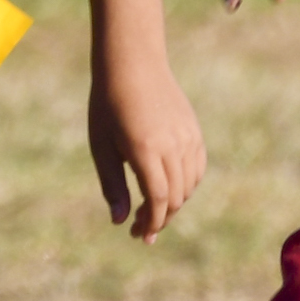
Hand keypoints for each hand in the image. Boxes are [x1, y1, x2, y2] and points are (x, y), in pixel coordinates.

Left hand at [88, 54, 205, 242]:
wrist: (132, 64)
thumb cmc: (108, 105)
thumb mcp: (102, 145)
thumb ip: (113, 184)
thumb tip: (121, 221)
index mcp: (145, 149)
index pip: (159, 199)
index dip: (152, 222)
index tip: (140, 236)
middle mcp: (172, 145)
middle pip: (176, 197)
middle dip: (160, 218)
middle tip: (141, 229)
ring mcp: (188, 138)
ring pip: (189, 185)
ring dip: (174, 203)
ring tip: (152, 210)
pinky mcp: (194, 131)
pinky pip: (197, 168)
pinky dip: (186, 185)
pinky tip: (169, 189)